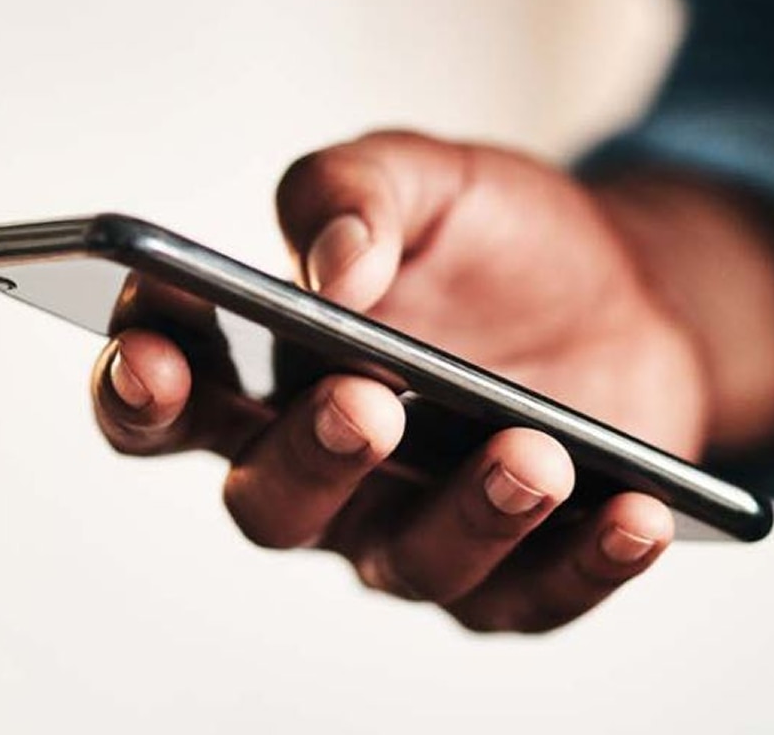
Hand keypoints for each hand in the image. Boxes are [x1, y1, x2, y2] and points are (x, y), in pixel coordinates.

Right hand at [90, 130, 773, 631]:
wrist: (625, 292)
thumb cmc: (497, 242)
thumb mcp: (428, 178)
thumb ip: (355, 193)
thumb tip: (330, 265)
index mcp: (271, 375)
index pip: (168, 402)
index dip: (139, 388)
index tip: (154, 354)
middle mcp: (326, 472)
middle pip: (271, 505)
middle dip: (309, 460)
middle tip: (363, 405)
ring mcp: (417, 529)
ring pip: (408, 562)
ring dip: (468, 514)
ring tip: (532, 454)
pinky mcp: (516, 573)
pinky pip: (536, 595)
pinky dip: (585, 562)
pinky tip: (634, 515)